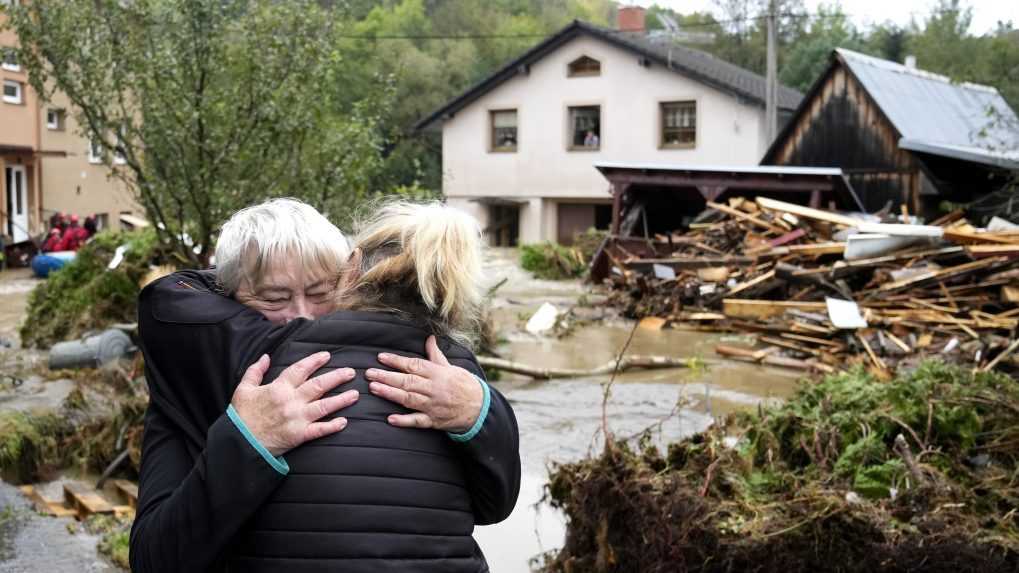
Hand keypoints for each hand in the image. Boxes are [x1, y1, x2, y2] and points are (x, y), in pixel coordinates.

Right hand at [231, 352, 357, 456]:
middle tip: (351, 372)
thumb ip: (255, 371)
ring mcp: (296, 419)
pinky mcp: (298, 435)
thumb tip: (266, 356)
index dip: (314, 361)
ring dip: (341, 400)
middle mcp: (290, 401)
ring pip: (324, 406)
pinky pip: (319, 430)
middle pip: (318, 385)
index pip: (300, 369)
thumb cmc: (241, 417)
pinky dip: (332, 426)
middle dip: (336, 377)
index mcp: (278, 388)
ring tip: (355, 394)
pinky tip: (344, 421)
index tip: (327, 356)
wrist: (239, 444)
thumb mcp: (243, 389)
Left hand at [366, 335, 482, 432]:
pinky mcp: (434, 421)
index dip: (396, 361)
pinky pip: (417, 421)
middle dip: (387, 377)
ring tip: (374, 388)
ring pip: (409, 399)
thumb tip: (429, 338)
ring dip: (390, 394)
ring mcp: (433, 405)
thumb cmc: (464, 385)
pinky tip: (391, 419)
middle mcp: (434, 388)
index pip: (414, 365)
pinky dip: (404, 420)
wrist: (480, 408)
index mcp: (437, 373)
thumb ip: (436, 355)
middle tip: (369, 373)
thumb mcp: (451, 367)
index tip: (380, 358)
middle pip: (407, 381)